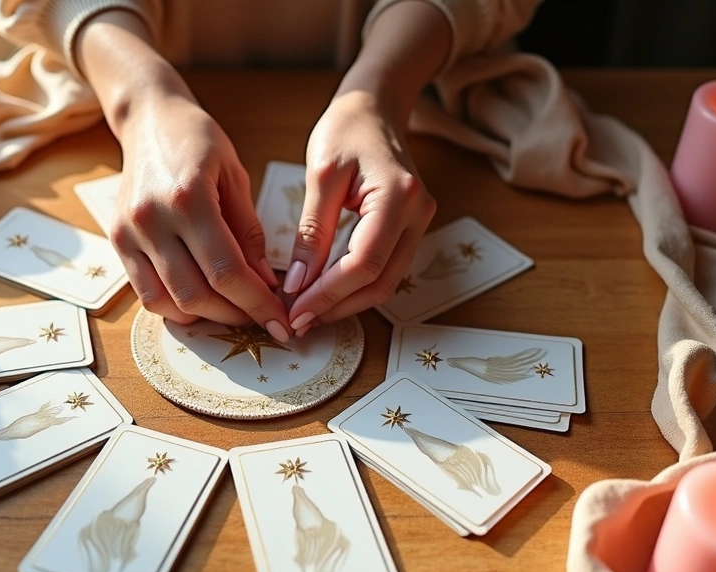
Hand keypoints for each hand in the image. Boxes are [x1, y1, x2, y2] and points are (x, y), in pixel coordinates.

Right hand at [110, 94, 288, 337]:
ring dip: (206, 317)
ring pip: (168, 302)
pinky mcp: (117, 241)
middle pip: (196, 294)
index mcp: (188, 198)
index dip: (257, 303)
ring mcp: (128, 233)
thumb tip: (266, 283)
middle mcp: (152, 219)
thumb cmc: (198, 141)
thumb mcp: (235, 177)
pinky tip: (203, 301)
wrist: (149, 120)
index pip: (226, 271)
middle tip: (262, 316)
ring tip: (233, 310)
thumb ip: (249, 233)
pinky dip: (177, 307)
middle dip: (235, 314)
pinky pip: (146, 293)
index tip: (280, 320)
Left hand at [283, 91, 435, 333]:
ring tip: (308, 311)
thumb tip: (297, 283)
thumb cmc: (346, 129)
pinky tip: (325, 291)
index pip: (364, 263)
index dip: (329, 294)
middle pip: (381, 282)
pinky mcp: (410, 228)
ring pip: (386, 282)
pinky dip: (356, 286)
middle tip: (298, 321)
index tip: (295, 311)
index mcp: (397, 196)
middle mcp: (418, 213)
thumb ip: (312, 231)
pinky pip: (386, 268)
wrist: (375, 106)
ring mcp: (419, 223)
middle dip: (338, 307)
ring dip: (347, 302)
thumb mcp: (322, 175)